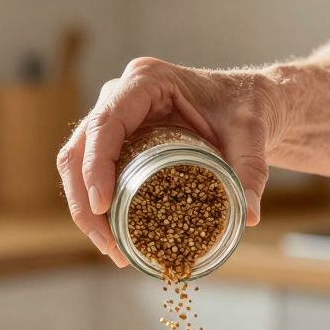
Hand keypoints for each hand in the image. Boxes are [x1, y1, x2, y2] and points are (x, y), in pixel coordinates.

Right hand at [56, 57, 279, 266]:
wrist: (248, 104)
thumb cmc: (246, 107)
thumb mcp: (252, 135)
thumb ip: (250, 171)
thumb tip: (248, 217)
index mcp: (146, 80)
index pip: (106, 122)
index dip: (96, 165)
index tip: (103, 206)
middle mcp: (121, 95)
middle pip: (80, 147)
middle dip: (85, 200)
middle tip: (108, 244)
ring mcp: (116, 118)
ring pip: (77, 163)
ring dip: (85, 209)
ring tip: (111, 249)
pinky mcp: (118, 141)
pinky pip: (93, 172)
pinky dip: (97, 206)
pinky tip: (114, 238)